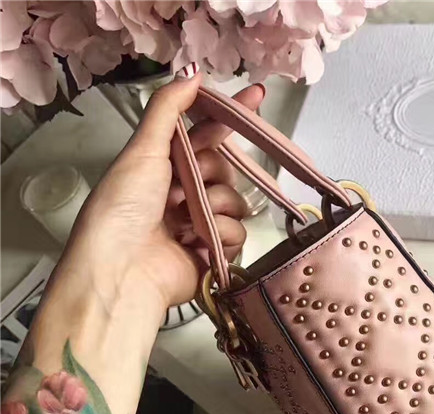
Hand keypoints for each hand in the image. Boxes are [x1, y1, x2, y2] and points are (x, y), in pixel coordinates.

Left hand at [62, 68, 264, 310]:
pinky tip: (197, 242)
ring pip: (235, 202)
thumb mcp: (143, 149)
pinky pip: (238, 233)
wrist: (123, 268)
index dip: (230, 116)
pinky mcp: (214, 254)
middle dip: (212, 174)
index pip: (205, 135)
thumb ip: (169, 109)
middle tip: (186, 187)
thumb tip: (193, 73)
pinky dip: (221, 235)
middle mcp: (184, 195)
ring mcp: (201, 225)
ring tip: (186, 221)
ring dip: (215, 207)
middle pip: (225, 170)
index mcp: (164, 168)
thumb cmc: (124, 207)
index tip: (258, 95)